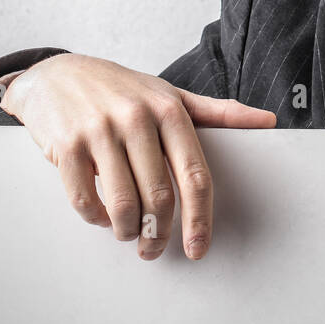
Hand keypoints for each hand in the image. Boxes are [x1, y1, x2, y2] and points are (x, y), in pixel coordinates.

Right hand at [0, 53, 275, 259]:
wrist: (56, 74)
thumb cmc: (122, 90)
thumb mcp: (169, 94)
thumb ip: (217, 112)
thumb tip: (268, 121)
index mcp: (169, 109)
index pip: (195, 174)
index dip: (200, 218)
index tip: (198, 248)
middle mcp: (136, 118)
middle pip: (160, 196)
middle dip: (159, 234)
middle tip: (154, 248)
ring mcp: (99, 131)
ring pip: (123, 204)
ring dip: (128, 231)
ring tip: (128, 233)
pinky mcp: (66, 145)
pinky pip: (85, 199)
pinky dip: (96, 219)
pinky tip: (101, 217)